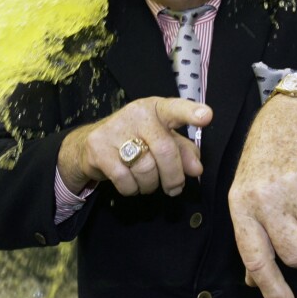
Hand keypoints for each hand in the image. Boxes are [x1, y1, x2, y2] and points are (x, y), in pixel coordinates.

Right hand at [58, 97, 209, 196]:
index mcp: (156, 108)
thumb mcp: (162, 140)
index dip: (191, 113)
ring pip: (146, 170)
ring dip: (150, 185)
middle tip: (174, 188)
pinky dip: (131, 189)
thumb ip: (183, 151)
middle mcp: (136, 114)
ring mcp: (115, 130)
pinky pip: (125, 180)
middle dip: (173, 177)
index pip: (175, 109)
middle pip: (165, 151)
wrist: (90, 143)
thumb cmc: (135, 139)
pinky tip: (130, 183)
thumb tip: (196, 169)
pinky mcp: (99, 149)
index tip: (206, 116)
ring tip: (147, 182)